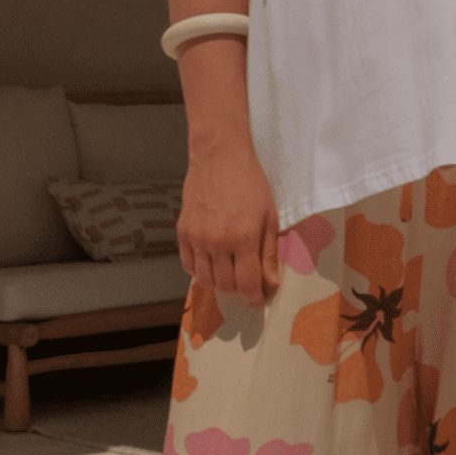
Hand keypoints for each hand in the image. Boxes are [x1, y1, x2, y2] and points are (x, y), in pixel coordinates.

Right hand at [177, 139, 279, 306]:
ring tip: (231, 271)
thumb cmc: (250, 183)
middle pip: (226, 285)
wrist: (219, 157)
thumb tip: (272, 283)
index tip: (260, 297)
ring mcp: (197, 238)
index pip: (247, 284)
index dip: (255, 297)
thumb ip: (269, 252)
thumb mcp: (269, 216)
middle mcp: (217, 241)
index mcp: (243, 237)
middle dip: (240, 289)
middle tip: (248, 281)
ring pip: (206, 280)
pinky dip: (200, 271)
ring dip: (220, 282)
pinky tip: (212, 263)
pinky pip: (188, 265)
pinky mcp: (183, 232)